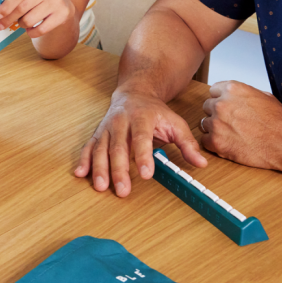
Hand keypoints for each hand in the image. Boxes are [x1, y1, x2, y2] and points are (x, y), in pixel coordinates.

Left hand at [0, 0, 75, 38]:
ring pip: (30, 20)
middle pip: (22, 8)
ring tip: (22, 22)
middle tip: (1, 25)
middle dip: (9, 18)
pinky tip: (30, 29)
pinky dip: (32, 32)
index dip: (6, 6)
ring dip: (21, 24)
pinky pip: (41, 29)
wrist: (61, 2)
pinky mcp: (63, 13)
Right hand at [75, 89, 207, 195]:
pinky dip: (84, 160)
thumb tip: (201, 162)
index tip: (146, 174)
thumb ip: (187, 144)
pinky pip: (88, 147)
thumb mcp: (175, 122)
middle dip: (119, 170)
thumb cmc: (155, 111)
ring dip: (99, 168)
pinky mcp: (98, 133)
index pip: (142, 138)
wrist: (134, 93)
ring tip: (101, 186)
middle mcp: (121, 122)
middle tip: (122, 190)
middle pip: (118, 147)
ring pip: (101, 149)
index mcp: (142, 117)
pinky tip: (80, 173)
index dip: (143, 156)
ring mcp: (107, 128)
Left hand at [200, 80, 281, 170]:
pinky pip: (205, 140)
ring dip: (216, 128)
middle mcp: (221, 104)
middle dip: (218, 114)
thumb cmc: (279, 122)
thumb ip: (243, 93)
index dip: (221, 99)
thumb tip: (233, 95)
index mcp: (232, 89)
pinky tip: (230, 144)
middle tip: (232, 123)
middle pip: (207, 106)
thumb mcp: (263, 96)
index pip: (213, 91)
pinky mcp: (216, 142)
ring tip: (233, 134)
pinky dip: (215, 143)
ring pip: (205, 123)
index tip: (229, 108)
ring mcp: (217, 123)